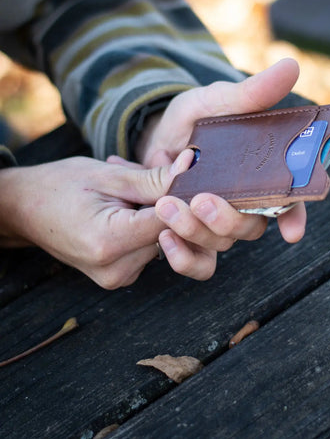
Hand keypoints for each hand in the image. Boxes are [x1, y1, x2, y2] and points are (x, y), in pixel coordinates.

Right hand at [0, 151, 192, 288]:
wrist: (24, 209)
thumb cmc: (60, 186)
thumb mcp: (110, 176)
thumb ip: (156, 178)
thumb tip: (196, 168)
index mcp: (110, 244)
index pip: (172, 221)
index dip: (187, 194)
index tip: (192, 170)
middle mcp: (117, 270)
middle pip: (171, 230)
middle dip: (171, 195)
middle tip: (157, 161)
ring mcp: (119, 277)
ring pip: (164, 235)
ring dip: (158, 204)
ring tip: (133, 177)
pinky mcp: (122, 274)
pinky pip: (150, 243)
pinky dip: (148, 217)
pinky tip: (130, 196)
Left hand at [134, 59, 306, 279]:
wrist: (155, 135)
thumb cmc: (196, 117)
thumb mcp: (218, 100)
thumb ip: (252, 93)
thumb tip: (291, 66)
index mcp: (265, 172)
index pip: (291, 199)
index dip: (295, 217)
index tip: (291, 232)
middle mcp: (247, 202)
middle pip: (253, 226)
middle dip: (228, 219)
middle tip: (201, 199)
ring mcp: (219, 221)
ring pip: (222, 243)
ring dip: (196, 231)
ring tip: (166, 206)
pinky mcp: (193, 234)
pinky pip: (196, 260)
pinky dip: (181, 256)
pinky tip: (164, 238)